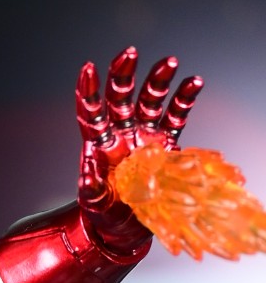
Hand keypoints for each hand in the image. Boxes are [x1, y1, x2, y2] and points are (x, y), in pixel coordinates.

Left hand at [75, 47, 202, 254]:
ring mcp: (144, 136)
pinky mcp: (165, 144)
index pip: (91, 111)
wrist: (125, 230)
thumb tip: (89, 166)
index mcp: (100, 144)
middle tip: (130, 52)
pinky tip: (194, 82)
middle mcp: (121, 133)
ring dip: (158, 79)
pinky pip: (177, 116)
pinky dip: (185, 99)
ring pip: (151, 100)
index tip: (88, 68)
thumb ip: (91, 185)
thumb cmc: (103, 216)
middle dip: (125, 74)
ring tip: (170, 62)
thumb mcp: (93, 203)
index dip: (89, 91)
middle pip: (122, 96)